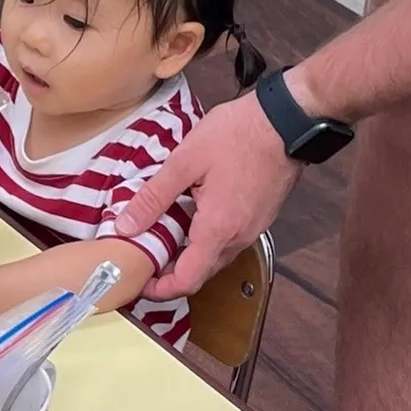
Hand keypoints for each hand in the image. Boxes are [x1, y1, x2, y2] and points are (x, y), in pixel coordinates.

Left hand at [114, 90, 299, 298]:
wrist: (286, 120)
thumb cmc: (237, 135)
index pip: (187, 280)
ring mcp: (253, 229)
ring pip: (215, 257)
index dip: (160, 290)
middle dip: (170, 274)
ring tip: (159, 237)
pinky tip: (188, 218)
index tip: (138, 283)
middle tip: (142, 258)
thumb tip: (125, 227)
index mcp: (218, 229)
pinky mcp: (260, 217)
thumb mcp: (185, 162)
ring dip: (188, 256)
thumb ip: (153, 197)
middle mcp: (239, 237)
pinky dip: (205, 240)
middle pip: (201, 273)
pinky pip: (228, 240)